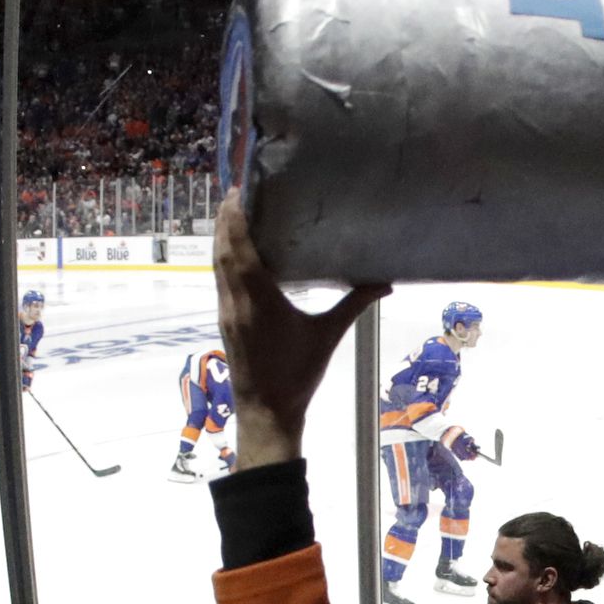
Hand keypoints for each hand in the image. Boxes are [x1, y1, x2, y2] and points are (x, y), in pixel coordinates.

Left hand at [212, 193, 386, 468]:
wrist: (266, 413)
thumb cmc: (297, 375)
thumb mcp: (328, 336)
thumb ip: (354, 304)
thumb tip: (386, 281)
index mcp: (258, 300)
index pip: (240, 249)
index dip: (236, 217)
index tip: (241, 190)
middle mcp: (235, 301)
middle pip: (222, 250)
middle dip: (226, 219)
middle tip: (240, 190)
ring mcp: (227, 311)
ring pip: (217, 265)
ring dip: (222, 236)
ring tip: (235, 211)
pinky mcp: (226, 320)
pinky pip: (220, 279)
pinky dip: (225, 257)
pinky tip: (238, 250)